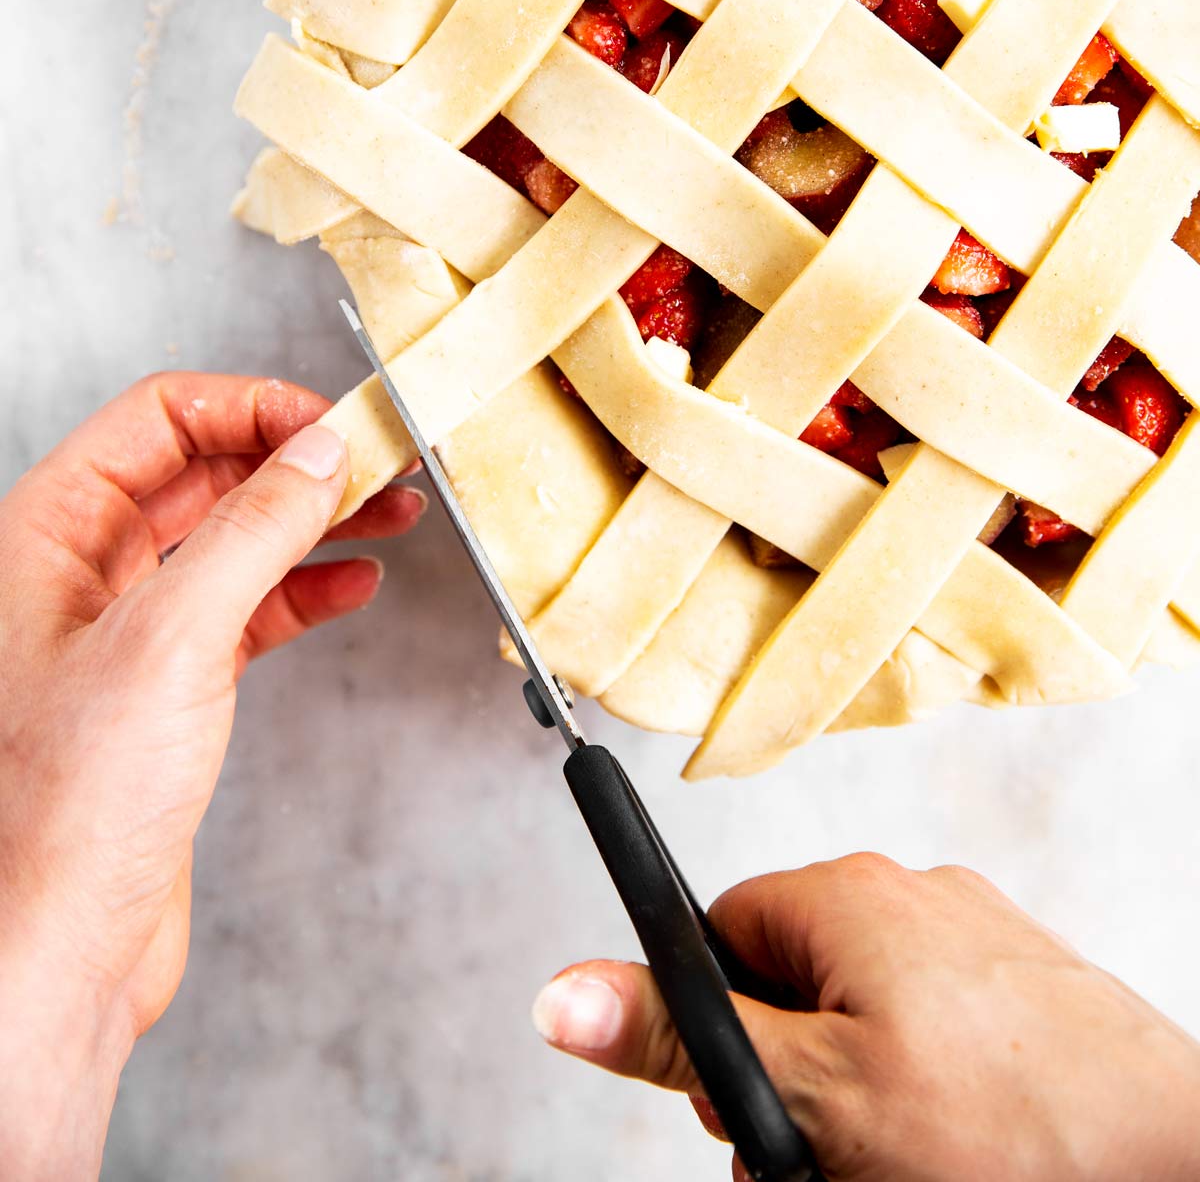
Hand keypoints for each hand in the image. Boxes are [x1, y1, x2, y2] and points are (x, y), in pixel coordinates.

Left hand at [0, 373, 423, 1180]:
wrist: (61, 946)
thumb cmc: (68, 811)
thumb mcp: (174, 637)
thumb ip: (253, 529)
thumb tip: (318, 451)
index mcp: (49, 533)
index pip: (159, 418)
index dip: (252, 407)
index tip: (334, 423)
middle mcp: (79, 572)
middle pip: (202, 472)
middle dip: (294, 462)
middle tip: (379, 462)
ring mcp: (122, 630)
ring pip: (230, 539)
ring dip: (312, 521)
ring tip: (390, 513)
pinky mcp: (162, 689)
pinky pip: (243, 608)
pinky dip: (303, 590)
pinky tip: (352, 585)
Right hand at [532, 853, 1199, 1179]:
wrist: (1176, 1164)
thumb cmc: (1012, 1130)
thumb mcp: (813, 1098)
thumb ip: (685, 1041)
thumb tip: (564, 993)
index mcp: (847, 894)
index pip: (720, 934)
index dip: (718, 1032)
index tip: (746, 1101)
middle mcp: (913, 896)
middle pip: (792, 986)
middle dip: (791, 1080)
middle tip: (829, 1155)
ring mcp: (977, 942)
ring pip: (865, 1023)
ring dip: (857, 1101)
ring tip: (900, 1164)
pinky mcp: (1025, 993)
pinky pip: (936, 1037)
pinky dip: (929, 1100)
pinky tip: (957, 1152)